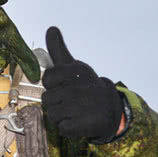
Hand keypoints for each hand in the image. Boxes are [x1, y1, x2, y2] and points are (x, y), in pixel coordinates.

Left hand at [41, 27, 123, 142]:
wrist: (110, 110)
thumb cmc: (85, 87)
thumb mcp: (73, 66)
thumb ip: (58, 49)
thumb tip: (51, 28)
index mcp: (75, 71)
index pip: (48, 78)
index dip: (53, 84)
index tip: (64, 85)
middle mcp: (78, 87)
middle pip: (46, 99)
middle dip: (56, 102)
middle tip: (71, 100)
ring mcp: (81, 106)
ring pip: (52, 114)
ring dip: (61, 115)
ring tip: (75, 111)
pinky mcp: (83, 124)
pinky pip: (61, 128)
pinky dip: (68, 127)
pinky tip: (79, 121)